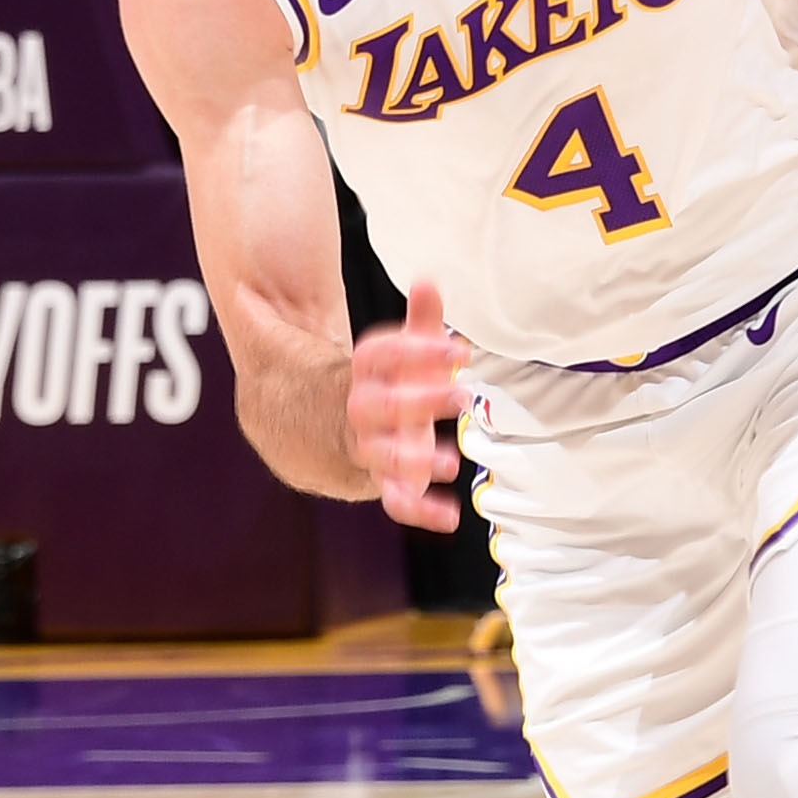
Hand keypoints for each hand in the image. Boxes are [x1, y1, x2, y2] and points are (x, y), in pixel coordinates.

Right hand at [344, 280, 471, 533]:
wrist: (336, 426)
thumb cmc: (387, 382)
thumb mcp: (400, 351)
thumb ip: (419, 322)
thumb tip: (427, 280)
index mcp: (365, 372)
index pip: (379, 355)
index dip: (415, 351)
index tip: (458, 349)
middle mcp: (362, 410)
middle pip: (381, 406)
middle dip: (420, 401)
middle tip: (462, 394)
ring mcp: (370, 448)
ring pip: (380, 455)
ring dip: (413, 458)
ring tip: (451, 461)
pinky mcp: (384, 480)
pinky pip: (394, 500)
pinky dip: (420, 511)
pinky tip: (451, 517)